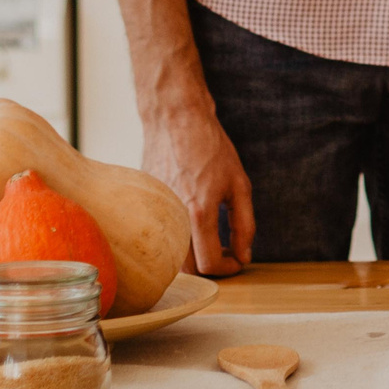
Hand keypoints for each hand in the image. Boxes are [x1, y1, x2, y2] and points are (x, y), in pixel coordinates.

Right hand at [142, 87, 255, 275]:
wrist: (175, 120)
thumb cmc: (211, 149)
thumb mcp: (239, 185)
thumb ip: (244, 225)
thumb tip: (244, 256)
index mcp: (199, 213)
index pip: (209, 263)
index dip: (228, 268)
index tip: (236, 260)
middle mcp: (172, 217)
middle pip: (186, 268)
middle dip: (209, 267)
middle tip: (224, 252)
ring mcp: (154, 212)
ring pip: (169, 255)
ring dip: (190, 257)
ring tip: (207, 240)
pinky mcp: (144, 205)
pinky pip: (157, 235)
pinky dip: (174, 238)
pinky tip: (188, 221)